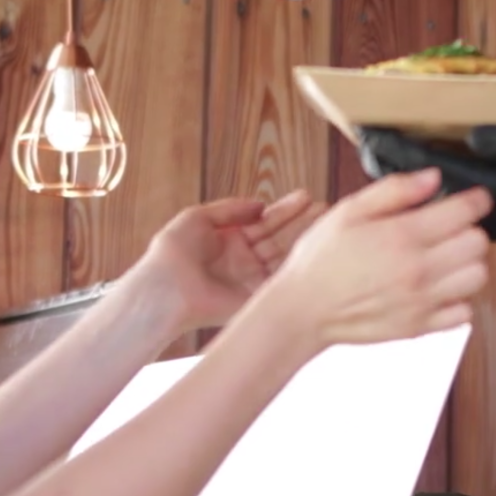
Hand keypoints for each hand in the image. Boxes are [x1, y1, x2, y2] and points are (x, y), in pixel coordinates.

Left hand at [136, 191, 325, 332]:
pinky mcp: (258, 298)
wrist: (166, 287)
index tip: (306, 197)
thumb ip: (230, 208)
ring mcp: (253, 280)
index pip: (266, 222)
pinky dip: (300, 264)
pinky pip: (283, 279)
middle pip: (282, 237)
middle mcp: (246, 261)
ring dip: (307, 239)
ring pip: (287, 255)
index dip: (286, 209)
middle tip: (326, 207)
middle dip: (304, 222)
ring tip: (329, 221)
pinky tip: (318, 249)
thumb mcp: (197, 217)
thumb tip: (260, 204)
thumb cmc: (172, 254)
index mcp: (232, 241)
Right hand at [267, 168, 492, 345]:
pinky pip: (463, 312)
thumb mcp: (349, 211)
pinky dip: (458, 299)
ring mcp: (422, 301)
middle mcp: (419, 269)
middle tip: (450, 230)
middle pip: (477, 243)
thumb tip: (432, 177)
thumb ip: (394, 191)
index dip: (475, 200)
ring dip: (467, 264)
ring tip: (445, 259)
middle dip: (469, 230)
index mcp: (402, 235)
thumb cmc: (322, 258)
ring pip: (476, 277)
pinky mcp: (420, 326)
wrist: (304, 309)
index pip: (464, 212)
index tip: (475, 199)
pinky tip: (437, 289)